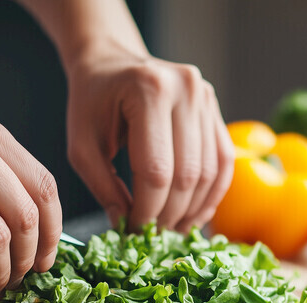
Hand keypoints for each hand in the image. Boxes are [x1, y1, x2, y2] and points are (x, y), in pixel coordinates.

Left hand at [64, 52, 234, 231]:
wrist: (112, 63)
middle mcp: (186, 89)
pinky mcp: (215, 109)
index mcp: (148, 91)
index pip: (157, 170)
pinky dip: (211, 194)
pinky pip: (223, 162)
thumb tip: (126, 225)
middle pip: (188, 174)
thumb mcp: (82, 145)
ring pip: (211, 173)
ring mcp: (206, 97)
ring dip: (193, 210)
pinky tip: (193, 214)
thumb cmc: (92, 103)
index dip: (148, 210)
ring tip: (171, 229)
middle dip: (170, 214)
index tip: (134, 231)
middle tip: (152, 235)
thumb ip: (103, 187)